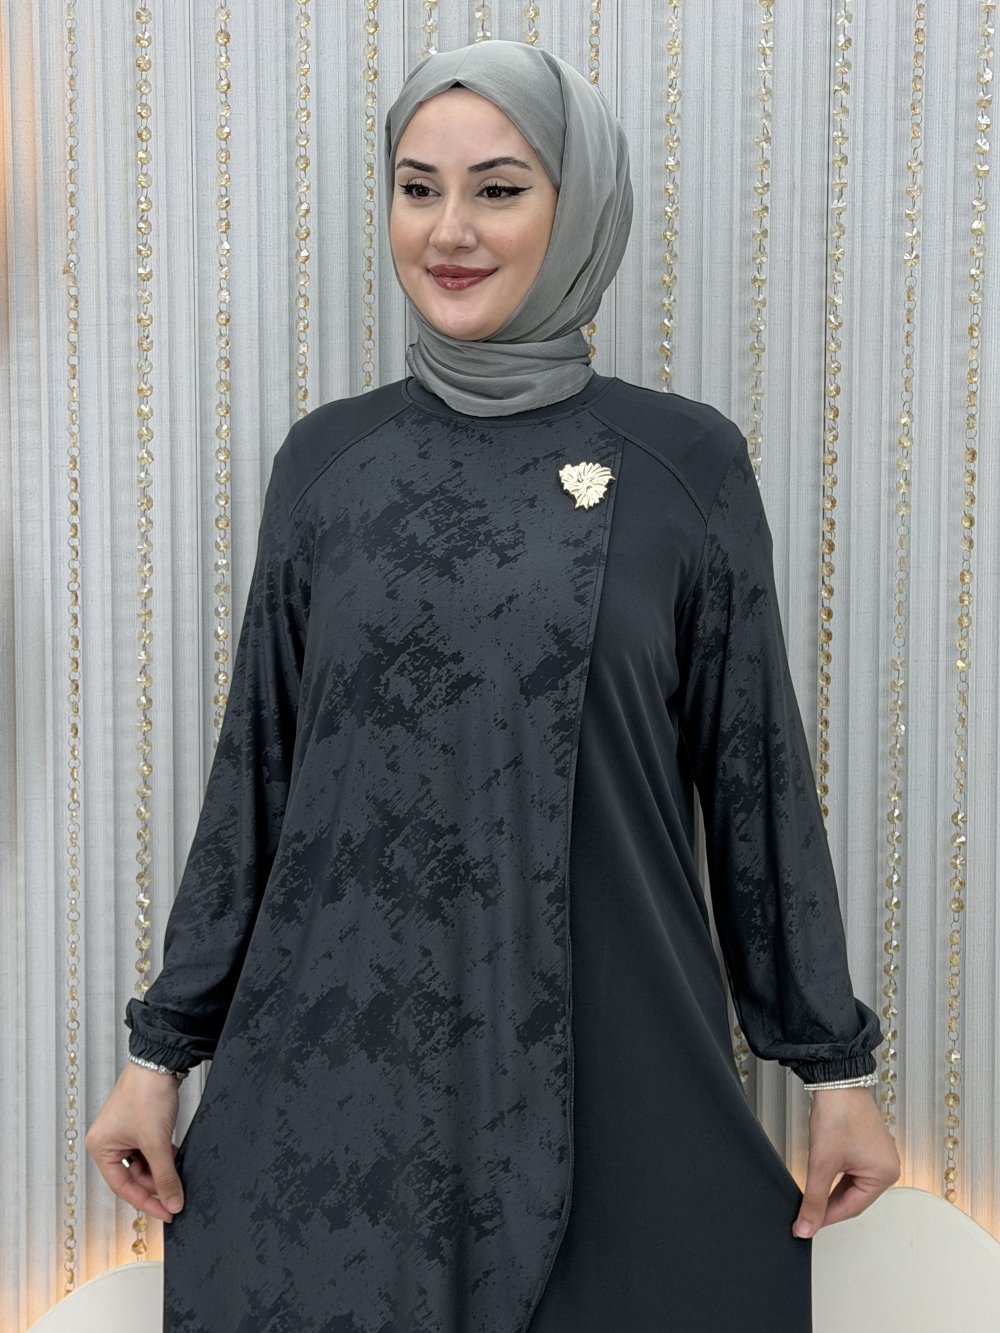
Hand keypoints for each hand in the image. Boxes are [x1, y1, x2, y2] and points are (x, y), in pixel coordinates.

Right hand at [85, 1061, 184, 1223]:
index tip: (167, 1213)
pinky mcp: (140, 1123)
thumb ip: (165, 1176)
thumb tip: (173, 1202)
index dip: (146, 1202)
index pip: (122, 1187)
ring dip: (161, 1171)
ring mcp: (125, 1131)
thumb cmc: (147, 1094)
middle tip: (176, 1198)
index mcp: (101, 1147)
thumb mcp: (156, 1142)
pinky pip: (150, 1149)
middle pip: (133, 1176)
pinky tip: (177, 1161)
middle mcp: (109, 1140)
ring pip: (144, 1163)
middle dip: (155, 1186)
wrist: (160, 1062)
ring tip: (179, 1180)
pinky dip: (163, 1157)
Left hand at [793, 1086, 899, 1237]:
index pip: (852, 1208)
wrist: (836, 1080)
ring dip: (831, 1191)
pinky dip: (836, 1176)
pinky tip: (821, 1180)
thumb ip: (814, 1199)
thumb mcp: (822, 1163)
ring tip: (811, 1197)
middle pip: (854, 1198)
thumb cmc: (839, 1113)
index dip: (827, 1218)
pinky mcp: (868, 1145)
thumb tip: (807, 1226)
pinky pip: (852, 1170)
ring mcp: (878, 1155)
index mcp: (885, 1174)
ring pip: (851, 1185)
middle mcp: (888, 1166)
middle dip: (829, 1205)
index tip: (808, 1226)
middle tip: (806, 1213)